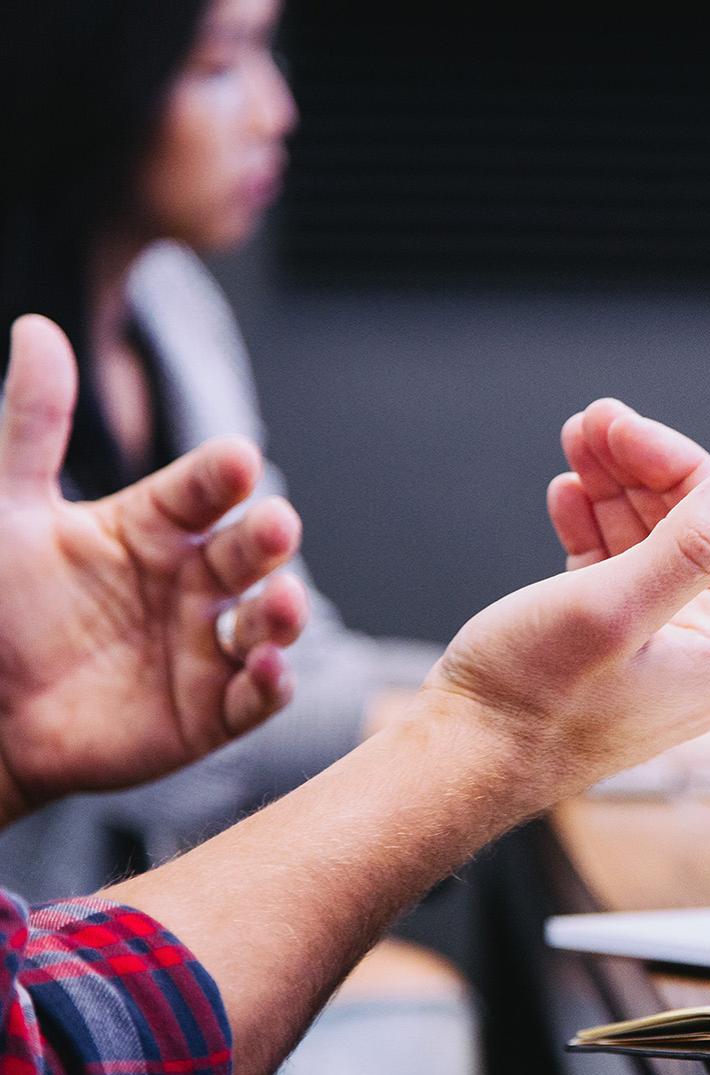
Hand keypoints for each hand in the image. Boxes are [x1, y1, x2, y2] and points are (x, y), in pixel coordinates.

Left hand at [0, 315, 307, 819]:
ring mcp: (206, 648)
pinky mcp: (211, 712)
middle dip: (268, 539)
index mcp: (154, 528)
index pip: (202, 491)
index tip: (237, 460)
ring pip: (266, 623)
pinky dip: (270, 685)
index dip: (221, 477)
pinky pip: (253, 698)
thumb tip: (38, 329)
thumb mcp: (11, 514)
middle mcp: (191, 583)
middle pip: (248, 553)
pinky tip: (265, 669)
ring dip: (284, 613)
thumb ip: (33, 426)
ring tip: (282, 602)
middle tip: (276, 525)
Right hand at [426, 400, 709, 800]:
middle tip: (591, 421)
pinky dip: (594, 531)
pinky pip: (617, 575)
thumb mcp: (612, 608)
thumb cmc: (529, 700)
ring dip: (613, 491)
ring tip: (575, 444)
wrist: (461, 763)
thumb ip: (692, 545)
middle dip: (639, 469)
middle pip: (690, 530)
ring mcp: (656, 654)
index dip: (674, 462)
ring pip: (649, 546)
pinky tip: (568, 498)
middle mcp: (702, 654)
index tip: (617, 424)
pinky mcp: (611, 654)